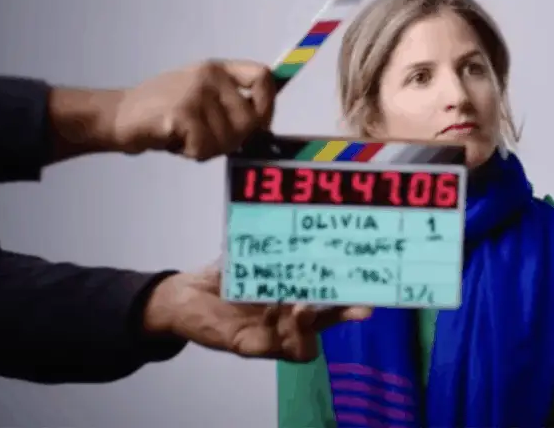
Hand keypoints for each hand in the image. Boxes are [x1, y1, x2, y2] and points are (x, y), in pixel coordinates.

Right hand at [109, 59, 275, 159]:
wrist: (119, 116)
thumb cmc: (163, 110)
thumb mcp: (201, 94)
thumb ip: (231, 103)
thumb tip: (265, 126)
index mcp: (217, 69)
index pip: (263, 77)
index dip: (267, 105)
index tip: (258, 126)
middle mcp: (210, 76)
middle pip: (251, 120)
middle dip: (233, 140)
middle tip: (205, 138)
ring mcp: (196, 92)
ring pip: (228, 140)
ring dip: (207, 148)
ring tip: (183, 135)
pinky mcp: (182, 112)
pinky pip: (205, 147)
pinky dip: (190, 152)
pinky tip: (173, 139)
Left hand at [142, 261, 372, 361]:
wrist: (185, 295)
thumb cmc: (224, 274)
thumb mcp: (251, 251)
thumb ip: (271, 238)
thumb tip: (292, 204)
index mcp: (296, 295)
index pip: (331, 296)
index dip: (351, 291)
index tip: (368, 281)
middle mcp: (290, 318)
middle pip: (328, 321)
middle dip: (346, 313)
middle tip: (363, 307)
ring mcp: (273, 335)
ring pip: (305, 343)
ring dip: (308, 326)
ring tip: (303, 308)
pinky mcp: (250, 345)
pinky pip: (272, 349)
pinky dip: (276, 336)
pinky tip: (273, 318)